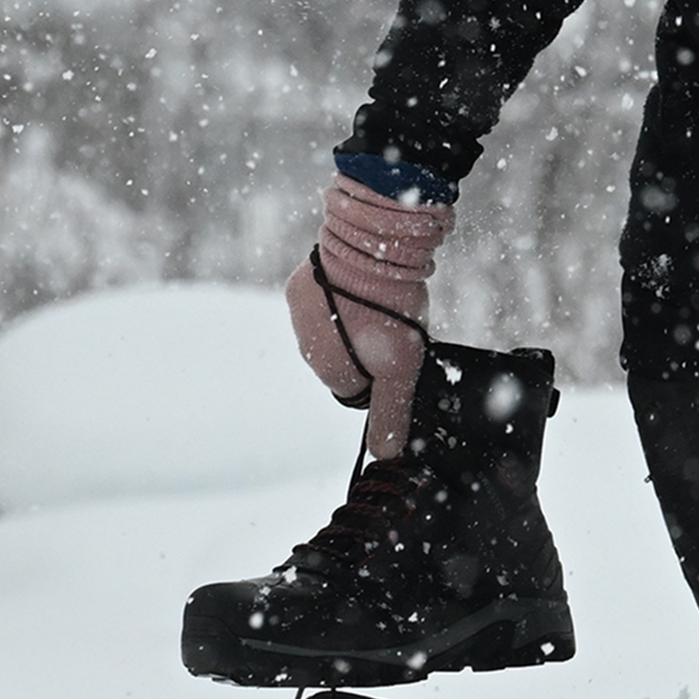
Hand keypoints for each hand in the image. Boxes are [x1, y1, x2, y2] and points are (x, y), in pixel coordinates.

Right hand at [282, 175, 449, 457]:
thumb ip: (390, 414)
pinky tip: (362, 284)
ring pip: (333, 331)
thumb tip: (385, 457)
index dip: (383, 377)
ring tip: (380, 301)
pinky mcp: (300, 282)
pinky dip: (342, 296)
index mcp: (327, 370)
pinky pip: (322, 301)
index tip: (398, 355)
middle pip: (344, 362)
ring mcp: (299, 312)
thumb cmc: (388, 307)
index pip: (357, 392)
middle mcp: (304, 345)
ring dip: (354, 321)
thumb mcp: (400, 369)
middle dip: (368, 349)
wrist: (371, 241)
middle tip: (395, 327)